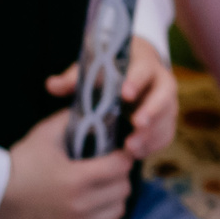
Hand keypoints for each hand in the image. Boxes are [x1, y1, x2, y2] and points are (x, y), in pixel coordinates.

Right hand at [0, 109, 134, 218]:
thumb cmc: (21, 164)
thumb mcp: (44, 135)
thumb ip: (71, 119)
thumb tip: (95, 107)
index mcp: (77, 178)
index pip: (121, 166)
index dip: (122, 156)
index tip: (117, 153)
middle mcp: (80, 205)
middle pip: (123, 189)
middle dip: (119, 176)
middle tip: (109, 171)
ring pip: (118, 211)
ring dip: (115, 199)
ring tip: (102, 190)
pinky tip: (100, 213)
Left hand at [44, 38, 179, 160]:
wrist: (135, 71)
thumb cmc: (111, 70)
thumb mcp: (94, 69)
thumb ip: (74, 78)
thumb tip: (51, 85)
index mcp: (144, 64)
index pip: (144, 70)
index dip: (136, 81)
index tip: (124, 94)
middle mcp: (161, 82)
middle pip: (165, 95)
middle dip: (152, 110)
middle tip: (137, 124)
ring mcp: (167, 102)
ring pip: (167, 118)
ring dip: (152, 134)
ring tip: (131, 148)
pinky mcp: (166, 120)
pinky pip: (166, 134)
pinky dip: (153, 145)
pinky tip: (136, 154)